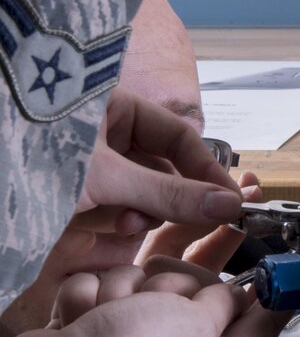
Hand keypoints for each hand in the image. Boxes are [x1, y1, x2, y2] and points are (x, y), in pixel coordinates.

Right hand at [11, 264, 277, 336]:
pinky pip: (105, 283)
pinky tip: (87, 318)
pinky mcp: (96, 323)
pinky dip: (93, 296)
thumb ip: (221, 305)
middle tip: (158, 306)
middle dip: (172, 285)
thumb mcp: (198, 329)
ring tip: (114, 317)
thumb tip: (233, 292)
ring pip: (145, 276)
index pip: (253, 325)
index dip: (269, 298)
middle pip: (192, 285)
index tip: (287, 273)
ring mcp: (131, 335)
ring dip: (127, 289)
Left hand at [75, 88, 242, 243]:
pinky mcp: (76, 192)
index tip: (229, 204)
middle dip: (157, 201)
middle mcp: (107, 132)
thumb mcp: (106, 177)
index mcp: (116, 107)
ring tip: (115, 224)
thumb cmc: (33, 162)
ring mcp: (91, 163)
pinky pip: (109, 208)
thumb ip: (168, 194)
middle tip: (153, 220)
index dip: (206, 171)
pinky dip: (104, 222)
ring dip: (130, 215)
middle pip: (160, 171)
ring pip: (137, 195)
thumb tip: (229, 206)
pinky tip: (84, 229)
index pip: (179, 137)